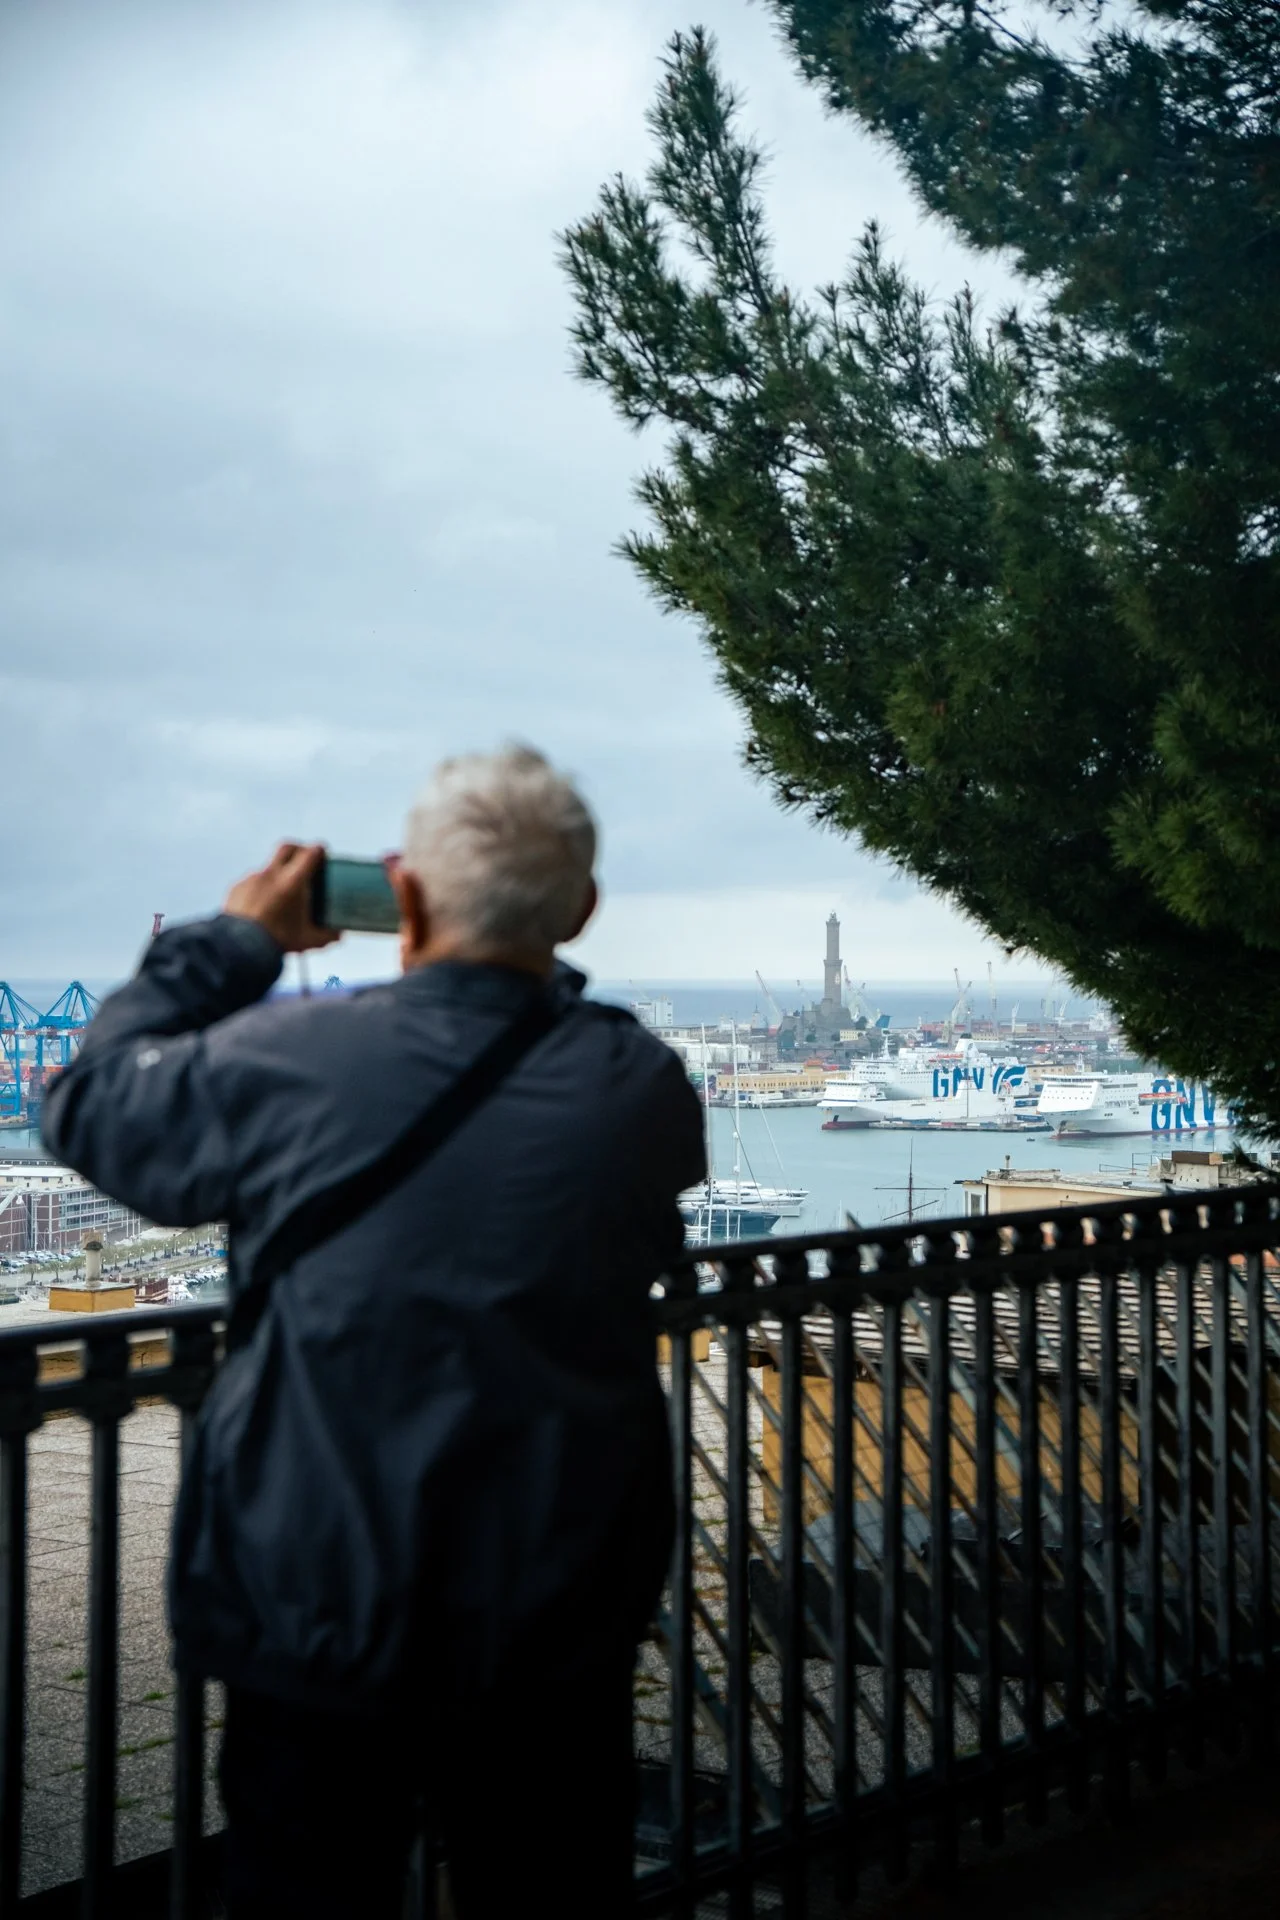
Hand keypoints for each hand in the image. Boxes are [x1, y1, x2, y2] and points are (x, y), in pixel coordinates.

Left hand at [223, 843, 339, 952]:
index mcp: (293, 882)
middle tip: (304, 858)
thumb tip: (338, 934)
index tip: (322, 852)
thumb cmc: (277, 941)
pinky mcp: (237, 888)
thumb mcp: (307, 940)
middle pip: (287, 847)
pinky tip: (260, 907)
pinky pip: (251, 883)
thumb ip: (326, 935)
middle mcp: (272, 874)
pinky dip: (259, 890)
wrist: (239, 946)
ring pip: (268, 869)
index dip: (319, 850)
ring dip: (276, 876)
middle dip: (298, 849)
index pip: (310, 853)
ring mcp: (252, 879)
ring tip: (280, 896)